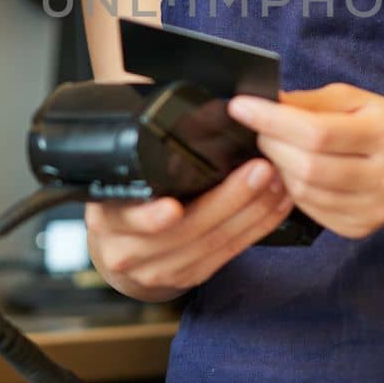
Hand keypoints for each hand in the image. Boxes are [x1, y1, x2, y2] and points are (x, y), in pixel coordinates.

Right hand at [84, 157, 295, 297]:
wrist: (121, 251)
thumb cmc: (123, 202)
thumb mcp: (118, 178)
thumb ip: (139, 155)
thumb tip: (178, 105)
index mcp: (107, 217)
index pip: (125, 219)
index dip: (149, 217)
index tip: (173, 206)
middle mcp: (129, 249)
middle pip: (184, 231)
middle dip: (227, 200)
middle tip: (258, 170)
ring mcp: (160, 269)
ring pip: (213, 244)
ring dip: (251, 213)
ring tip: (276, 183)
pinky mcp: (190, 277)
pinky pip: (229, 254)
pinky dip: (257, 228)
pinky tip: (276, 206)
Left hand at [226, 84, 383, 239]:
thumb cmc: (381, 125)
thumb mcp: (354, 100)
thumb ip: (309, 102)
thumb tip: (264, 103)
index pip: (317, 132)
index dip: (272, 120)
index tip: (240, 107)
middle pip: (307, 167)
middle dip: (271, 145)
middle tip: (259, 129)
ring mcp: (376, 209)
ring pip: (305, 193)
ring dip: (279, 169)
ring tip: (278, 150)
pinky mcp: (361, 229)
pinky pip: (311, 211)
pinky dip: (293, 191)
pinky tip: (294, 174)